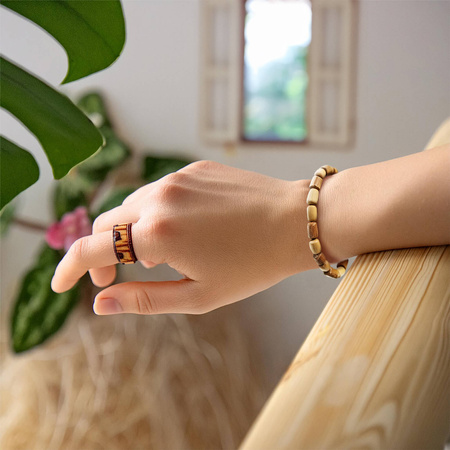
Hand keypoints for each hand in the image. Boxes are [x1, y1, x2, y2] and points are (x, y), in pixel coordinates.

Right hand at [51, 161, 311, 314]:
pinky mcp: (194, 168)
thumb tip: (100, 302)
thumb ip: (143, 299)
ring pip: (132, 205)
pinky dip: (156, 213)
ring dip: (130, 232)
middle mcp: (159, 198)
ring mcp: (177, 178)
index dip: (70, 268)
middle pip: (108, 223)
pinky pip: (160, 191)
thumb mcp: (198, 296)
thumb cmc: (252, 265)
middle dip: (102, 252)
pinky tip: (180, 230)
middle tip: (113, 277)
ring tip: (153, 257)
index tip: (63, 283)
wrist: (296, 222)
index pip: (91, 249)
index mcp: (157, 234)